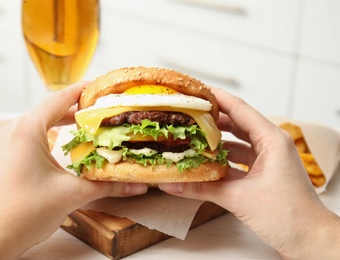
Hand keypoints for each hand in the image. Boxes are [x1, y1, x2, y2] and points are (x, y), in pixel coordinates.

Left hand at [0, 83, 147, 258]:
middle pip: (46, 112)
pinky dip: (38, 138)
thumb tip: (136, 186)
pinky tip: (51, 149)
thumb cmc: (22, 216)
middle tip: (95, 114)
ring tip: (77, 130)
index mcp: (25, 130)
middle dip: (72, 113)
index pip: (59, 100)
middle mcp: (6, 130)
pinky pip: (18, 137)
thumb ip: (106, 186)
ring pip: (31, 125)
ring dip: (54, 126)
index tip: (97, 86)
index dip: (81, 91)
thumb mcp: (71, 195)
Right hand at [159, 88, 339, 257]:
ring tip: (192, 139)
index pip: (240, 109)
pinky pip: (238, 161)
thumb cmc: (289, 215)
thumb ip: (203, 189)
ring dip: (216, 143)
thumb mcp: (240, 198)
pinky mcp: (263, 176)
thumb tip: (175, 184)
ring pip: (237, 143)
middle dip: (212, 120)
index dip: (217, 98)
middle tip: (189, 116)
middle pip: (237, 124)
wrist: (308, 241)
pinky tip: (205, 164)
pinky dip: (222, 162)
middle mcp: (271, 146)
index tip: (197, 92)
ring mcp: (268, 161)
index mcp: (272, 140)